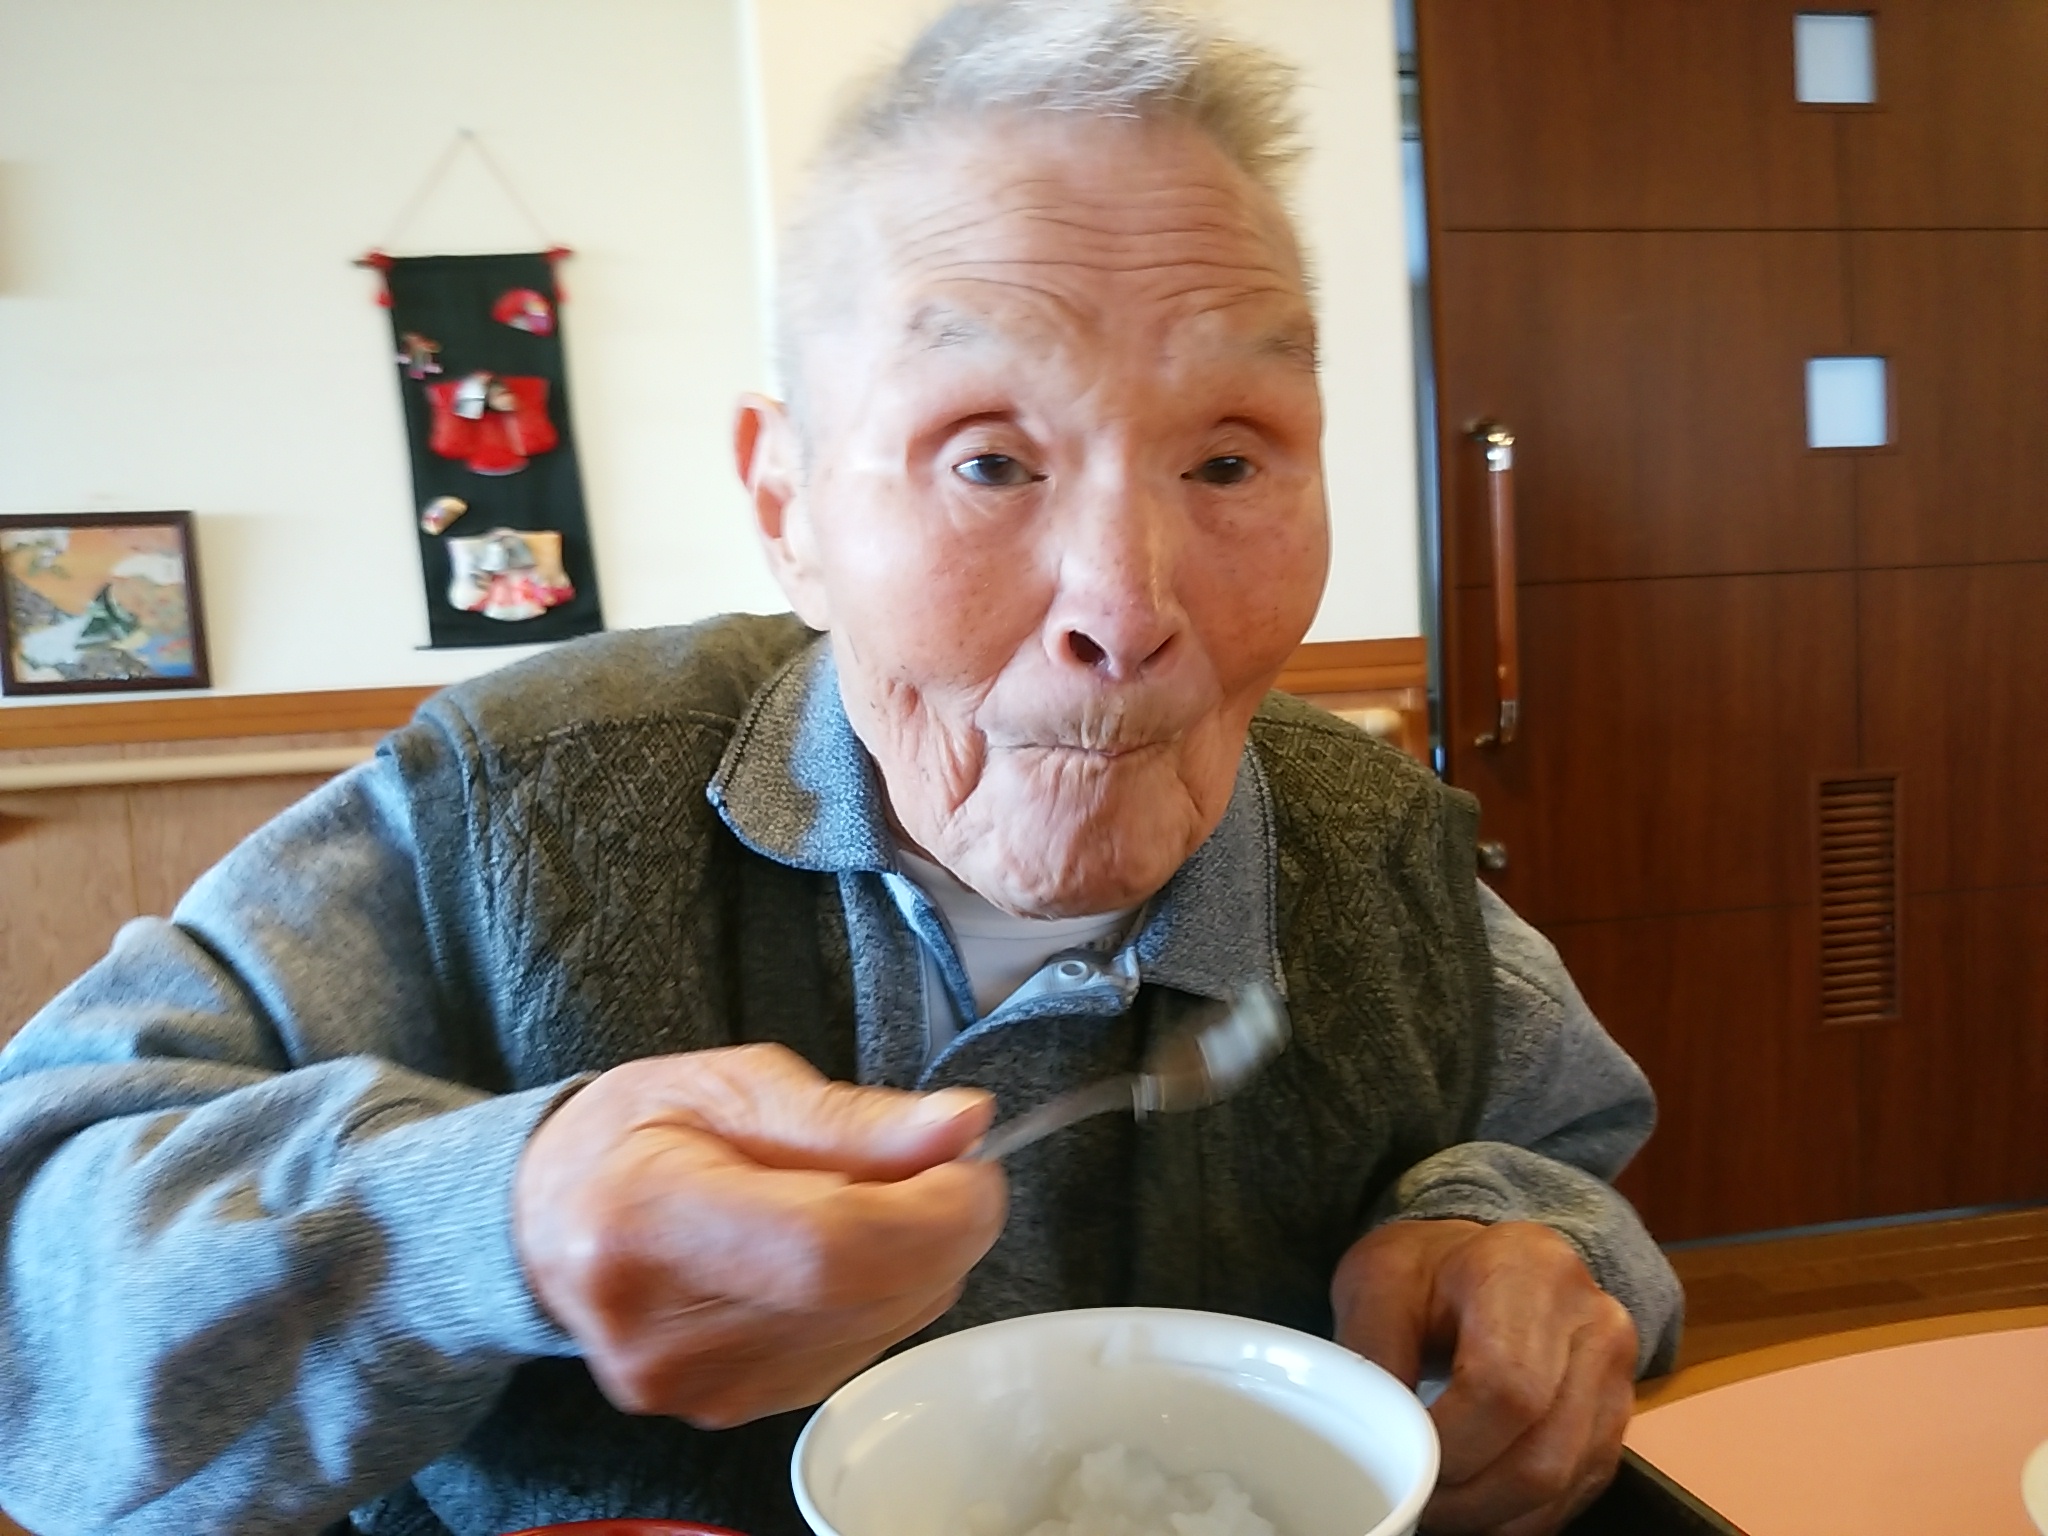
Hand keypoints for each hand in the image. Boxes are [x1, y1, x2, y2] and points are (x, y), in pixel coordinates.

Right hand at [513, 1043, 1004, 1428]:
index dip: (930, 1212)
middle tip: (939, 1165)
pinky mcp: (725, 1413)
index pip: (827, 1250)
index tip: (972, 1164)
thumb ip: (852, 1117)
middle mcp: (662, 1329)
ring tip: (872, 1198)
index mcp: (645, 1219)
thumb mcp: (732, 1084)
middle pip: (864, 1296)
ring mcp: (692, 1387)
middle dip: (941, 1226)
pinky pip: (856, 1353)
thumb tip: (962, 1126)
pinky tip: (842, 1251)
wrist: (549, 1219)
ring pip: (878, 1330)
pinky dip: (880, 1296)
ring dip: (916, 1261)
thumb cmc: (634, 1135)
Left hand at [1332, 1219, 1636, 1534]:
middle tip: (1415, 1501)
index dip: (1451, 1445)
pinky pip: (1577, 1488)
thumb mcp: (1378, 1280)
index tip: (1402, 1459)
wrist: (1488, 1259)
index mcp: (1528, 1269)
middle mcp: (1591, 1320)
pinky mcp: (1618, 1416)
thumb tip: (1378, 1436)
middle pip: (1541, 1450)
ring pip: (1563, 1479)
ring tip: (1440, 1506)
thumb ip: (1371, 1350)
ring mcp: (1616, 1372)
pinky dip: (1522, 1513)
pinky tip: (1477, 1503)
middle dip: (1468, 1496)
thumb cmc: (1429, 1270)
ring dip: (1493, 1514)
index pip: (1504, 1386)